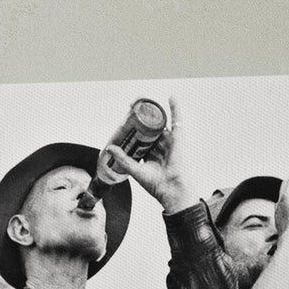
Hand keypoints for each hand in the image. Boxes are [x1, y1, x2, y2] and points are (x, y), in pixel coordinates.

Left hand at [99, 95, 196, 214]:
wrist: (170, 190)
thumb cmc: (157, 185)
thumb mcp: (136, 170)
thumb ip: (123, 159)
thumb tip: (110, 148)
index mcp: (152, 155)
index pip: (142, 138)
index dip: (134, 129)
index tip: (126, 122)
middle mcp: (161, 148)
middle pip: (150, 129)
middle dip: (142, 119)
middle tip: (131, 109)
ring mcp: (169, 143)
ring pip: (160, 124)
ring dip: (153, 112)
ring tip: (143, 102)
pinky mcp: (178, 139)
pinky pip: (177, 121)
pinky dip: (176, 109)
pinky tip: (172, 98)